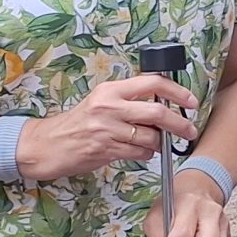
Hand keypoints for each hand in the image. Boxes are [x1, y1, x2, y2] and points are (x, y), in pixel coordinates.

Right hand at [22, 76, 199, 182]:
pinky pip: (139, 153)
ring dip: (160, 144)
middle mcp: (109, 106)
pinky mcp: (104, 149)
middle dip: (180, 124)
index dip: (178, 91)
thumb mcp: (102, 103)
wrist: (45, 144)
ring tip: (158, 144)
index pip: (153, 82)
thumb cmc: (77, 124)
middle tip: (189, 131)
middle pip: (158, 112)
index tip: (191, 101)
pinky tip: (141, 152)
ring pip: (150, 137)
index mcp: (111, 90)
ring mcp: (106, 128)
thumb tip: (166, 105)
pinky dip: (146, 154)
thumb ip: (130, 101)